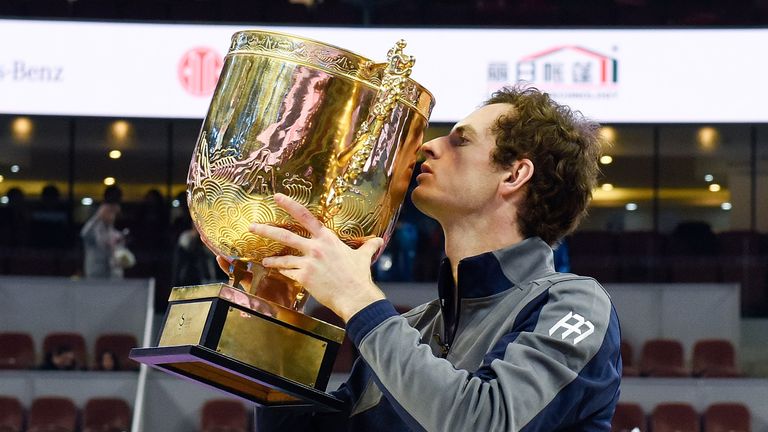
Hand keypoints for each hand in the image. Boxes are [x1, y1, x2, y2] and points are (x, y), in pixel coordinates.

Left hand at [252, 193, 385, 321]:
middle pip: (285, 235)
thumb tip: (378, 241)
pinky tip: (278, 272)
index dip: (290, 205)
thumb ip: (368, 246)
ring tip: (264, 260)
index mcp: (328, 239)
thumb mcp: (363, 257)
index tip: (277, 197)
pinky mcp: (304, 277)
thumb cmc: (359, 276)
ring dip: (272, 259)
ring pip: (283, 257)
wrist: (355, 296)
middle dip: (266, 230)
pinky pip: (289, 273)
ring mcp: (308, 263)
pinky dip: (284, 273)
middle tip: (252, 226)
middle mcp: (316, 248)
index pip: (306, 217)